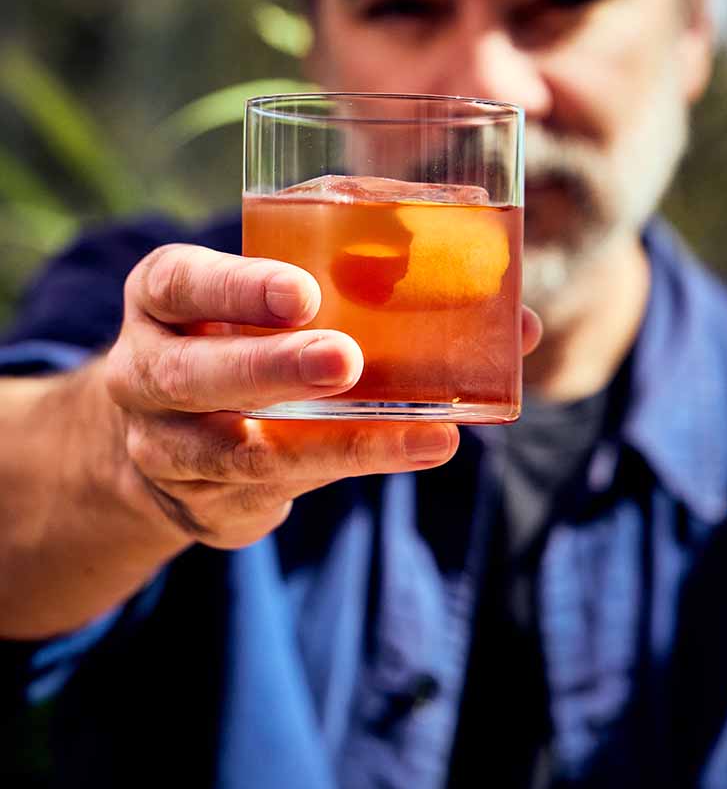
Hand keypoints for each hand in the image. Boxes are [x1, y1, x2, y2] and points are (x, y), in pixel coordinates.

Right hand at [105, 243, 540, 549]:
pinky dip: (355, 467)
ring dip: (336, 442)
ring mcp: (170, 450)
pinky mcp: (210, 505)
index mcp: (163, 302)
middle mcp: (148, 376)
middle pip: (193, 377)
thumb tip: (515, 317)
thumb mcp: (270, 299)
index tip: (303, 293)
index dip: (235, 290)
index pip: (180, 284)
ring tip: (425, 431)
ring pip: (242, 455)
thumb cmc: (248, 340)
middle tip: (344, 361)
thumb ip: (368, 283)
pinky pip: (278, 492)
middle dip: (271, 369)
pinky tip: (420, 450)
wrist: (170, 437)